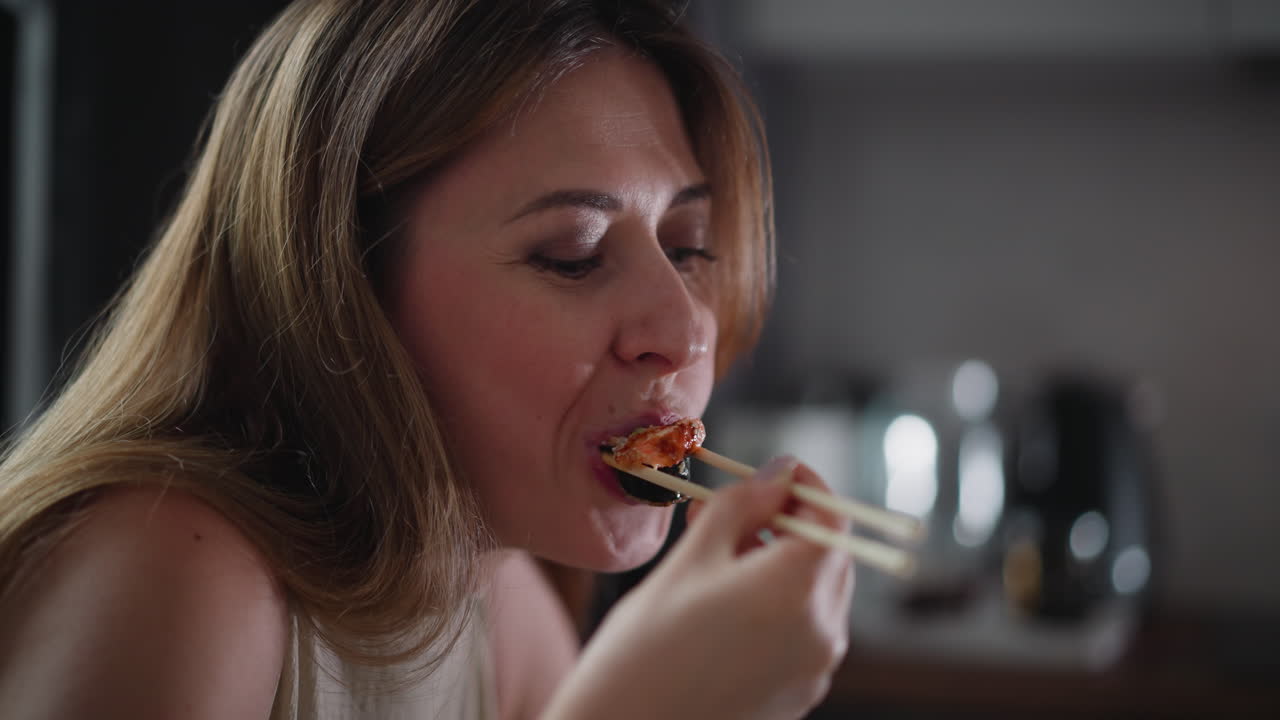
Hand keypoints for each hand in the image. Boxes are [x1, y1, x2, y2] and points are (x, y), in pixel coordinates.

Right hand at [544, 457, 854, 719]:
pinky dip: (778, 606)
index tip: (773, 473)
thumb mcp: (690, 560)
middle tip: (732, 510)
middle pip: (829, 556)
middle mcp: (820, 634)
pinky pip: (802, 632)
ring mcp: (813, 671)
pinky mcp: (798, 697)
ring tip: (716, 558)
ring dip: (781, 565)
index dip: (806, 486)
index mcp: (796, 591)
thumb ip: (740, 507)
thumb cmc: (644, 648)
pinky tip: (724, 605)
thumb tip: (777, 475)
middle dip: (789, 525)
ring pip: (815, 594)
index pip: (831, 519)